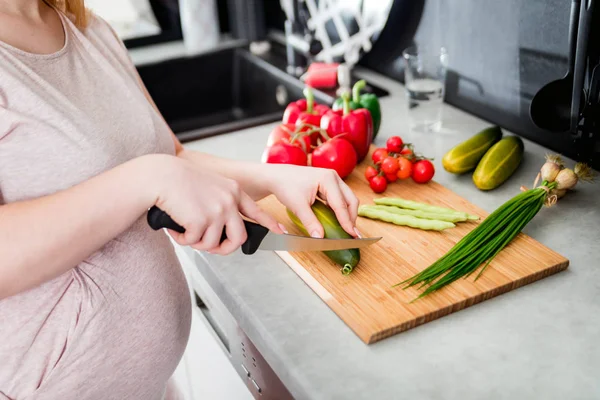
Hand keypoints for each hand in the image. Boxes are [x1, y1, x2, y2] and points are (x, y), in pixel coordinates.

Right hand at [151, 155, 282, 254]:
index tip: (280, 231)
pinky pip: (194, 242)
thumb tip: (222, 231)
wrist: (160, 175)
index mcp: (233, 191)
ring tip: (184, 231)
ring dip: (197, 243)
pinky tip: (175, 228)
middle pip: (238, 238)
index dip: (268, 223)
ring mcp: (217, 211)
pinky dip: (182, 240)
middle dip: (224, 249)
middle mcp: (229, 201)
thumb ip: (220, 203)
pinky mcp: (201, 220)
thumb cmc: (178, 181)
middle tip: (209, 247)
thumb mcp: (208, 186)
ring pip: (213, 244)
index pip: (256, 210)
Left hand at [262, 164, 359, 237]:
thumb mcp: (298, 206)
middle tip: (351, 234)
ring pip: (347, 199)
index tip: (353, 235)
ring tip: (346, 229)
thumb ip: (310, 222)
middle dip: (351, 217)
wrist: (277, 176)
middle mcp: (333, 177)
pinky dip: (341, 210)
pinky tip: (338, 220)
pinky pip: (340, 198)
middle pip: (350, 200)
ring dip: (347, 214)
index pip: (341, 205)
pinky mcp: (328, 184)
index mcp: (328, 179)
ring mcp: (332, 179)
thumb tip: (320, 237)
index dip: (347, 222)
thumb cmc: (286, 186)